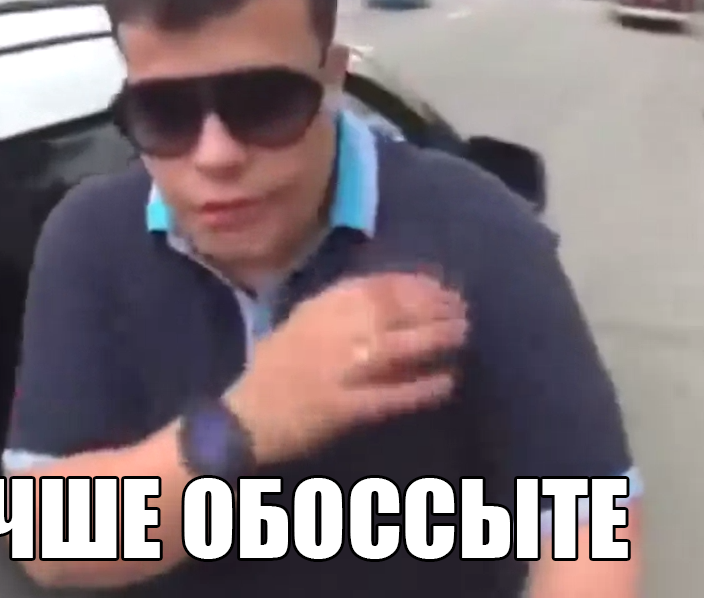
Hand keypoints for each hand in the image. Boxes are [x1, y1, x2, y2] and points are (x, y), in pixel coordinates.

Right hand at [224, 272, 467, 464]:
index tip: (442, 285)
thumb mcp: (301, 323)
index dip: (415, 284)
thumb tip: (393, 293)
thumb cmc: (274, 369)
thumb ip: (339, 307)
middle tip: (461, 310)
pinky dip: (421, 388)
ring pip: (395, 348)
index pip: (375, 287)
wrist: (242, 419)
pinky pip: (389, 397)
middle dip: (432, 308)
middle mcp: (328, 335)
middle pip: (391, 313)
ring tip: (461, 336)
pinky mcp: (342, 410)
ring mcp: (336, 373)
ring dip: (433, 340)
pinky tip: (447, 382)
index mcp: (317, 311)